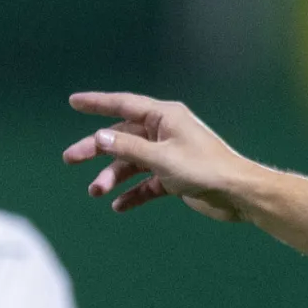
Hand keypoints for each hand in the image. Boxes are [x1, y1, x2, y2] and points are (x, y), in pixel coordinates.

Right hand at [63, 92, 255, 221]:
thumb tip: (99, 138)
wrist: (237, 194)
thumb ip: (128, 148)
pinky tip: (119, 205)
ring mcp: (168, 155)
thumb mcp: (161, 158)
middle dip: (96, 149)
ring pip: (131, 163)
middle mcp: (164, 132)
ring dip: (113, 177)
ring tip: (96, 192)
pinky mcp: (174, 177)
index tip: (73, 102)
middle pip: (122, 137)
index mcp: (164, 117)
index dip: (97, 103)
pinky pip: (145, 183)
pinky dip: (133, 194)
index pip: (124, 105)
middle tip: (70, 158)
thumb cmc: (204, 169)